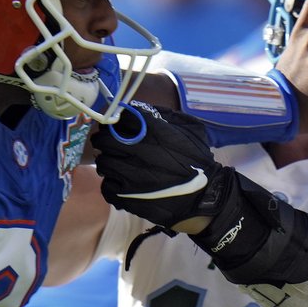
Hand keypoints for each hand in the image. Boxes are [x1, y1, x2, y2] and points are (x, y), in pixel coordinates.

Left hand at [91, 101, 223, 231]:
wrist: (205, 197)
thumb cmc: (198, 160)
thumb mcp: (191, 128)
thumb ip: (165, 115)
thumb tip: (138, 109)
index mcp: (152, 131)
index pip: (120, 117)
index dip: (118, 120)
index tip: (120, 125)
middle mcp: (137, 151)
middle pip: (103, 139)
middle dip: (105, 139)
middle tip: (111, 143)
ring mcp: (129, 176)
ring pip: (102, 162)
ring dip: (108, 161)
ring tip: (119, 164)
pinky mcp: (126, 197)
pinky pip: (106, 186)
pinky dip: (112, 183)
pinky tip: (123, 183)